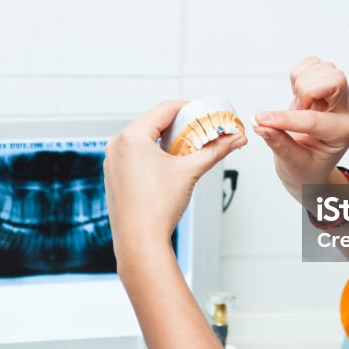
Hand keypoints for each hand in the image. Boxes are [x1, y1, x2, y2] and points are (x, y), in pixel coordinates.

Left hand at [104, 100, 245, 263]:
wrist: (140, 241)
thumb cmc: (158, 208)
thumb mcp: (190, 171)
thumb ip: (215, 151)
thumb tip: (236, 139)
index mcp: (131, 137)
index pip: (164, 109)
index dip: (189, 108)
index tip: (205, 113)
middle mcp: (117, 145)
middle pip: (153, 122)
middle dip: (179, 125)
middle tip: (200, 130)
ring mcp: (113, 161)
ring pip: (144, 139)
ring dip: (166, 140)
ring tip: (188, 148)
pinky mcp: (114, 175)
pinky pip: (135, 154)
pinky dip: (153, 154)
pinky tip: (169, 164)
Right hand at [253, 57, 348, 201]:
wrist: (310, 167)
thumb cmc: (306, 168)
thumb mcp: (292, 164)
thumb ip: (278, 143)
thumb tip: (260, 124)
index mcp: (342, 134)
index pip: (315, 120)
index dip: (285, 119)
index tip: (261, 121)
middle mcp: (343, 111)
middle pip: (334, 80)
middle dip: (306, 92)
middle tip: (295, 110)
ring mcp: (336, 96)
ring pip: (323, 69)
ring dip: (301, 84)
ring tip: (296, 106)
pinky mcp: (324, 85)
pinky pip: (312, 64)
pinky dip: (298, 75)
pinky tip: (297, 96)